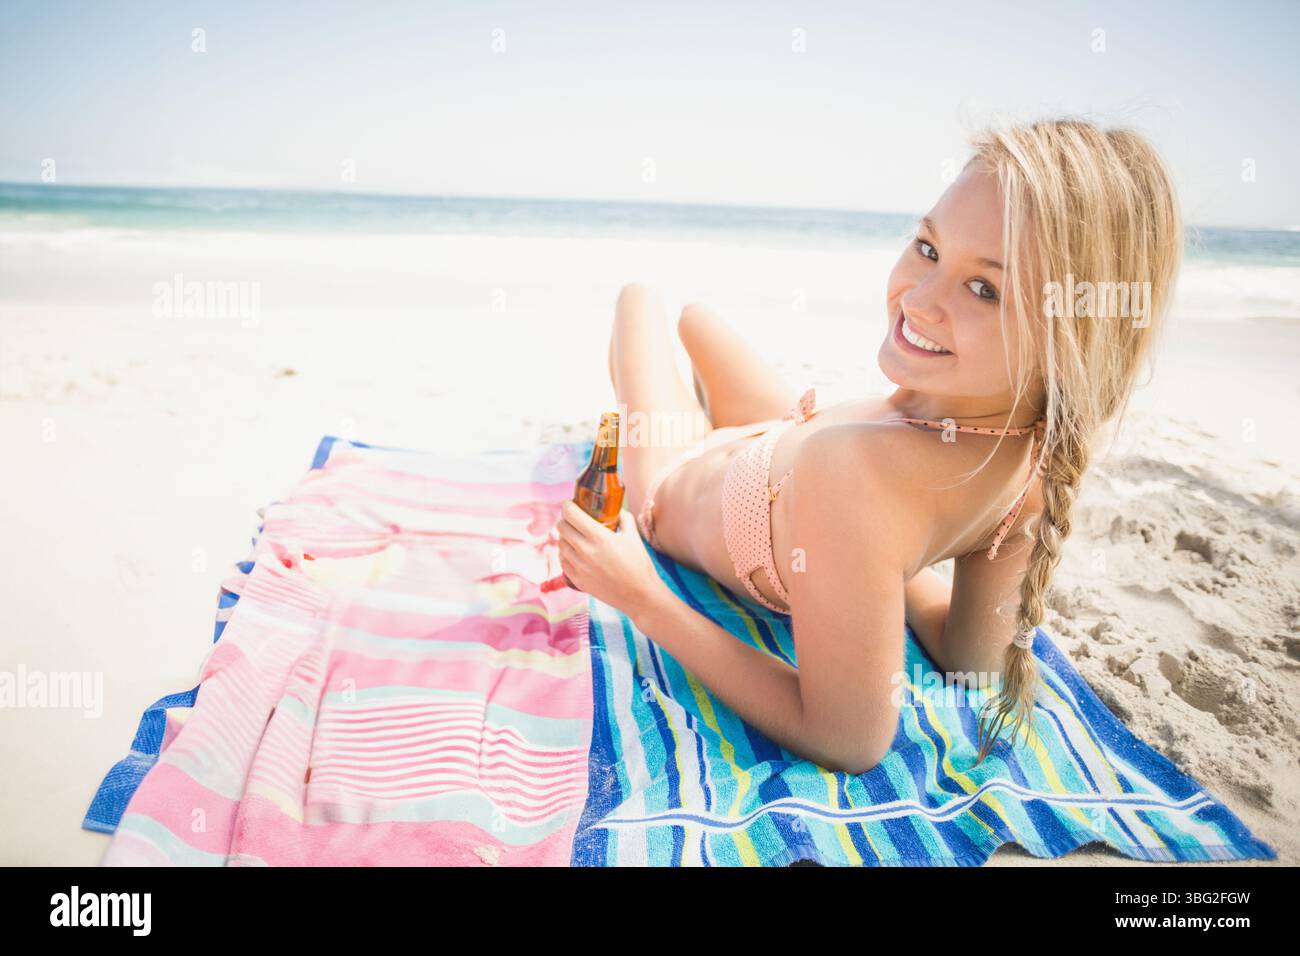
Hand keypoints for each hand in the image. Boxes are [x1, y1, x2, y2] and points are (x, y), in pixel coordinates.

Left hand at [554, 501, 661, 615]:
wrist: (639, 595)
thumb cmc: (639, 564)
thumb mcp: (634, 536)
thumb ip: (624, 518)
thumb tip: (616, 509)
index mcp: (599, 537)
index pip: (571, 514)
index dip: (567, 506)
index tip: (570, 504)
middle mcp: (586, 551)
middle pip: (562, 528)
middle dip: (565, 520)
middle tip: (572, 520)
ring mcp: (580, 567)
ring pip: (560, 544)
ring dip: (565, 537)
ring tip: (575, 537)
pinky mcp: (577, 580)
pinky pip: (563, 561)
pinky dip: (566, 554)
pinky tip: (575, 553)